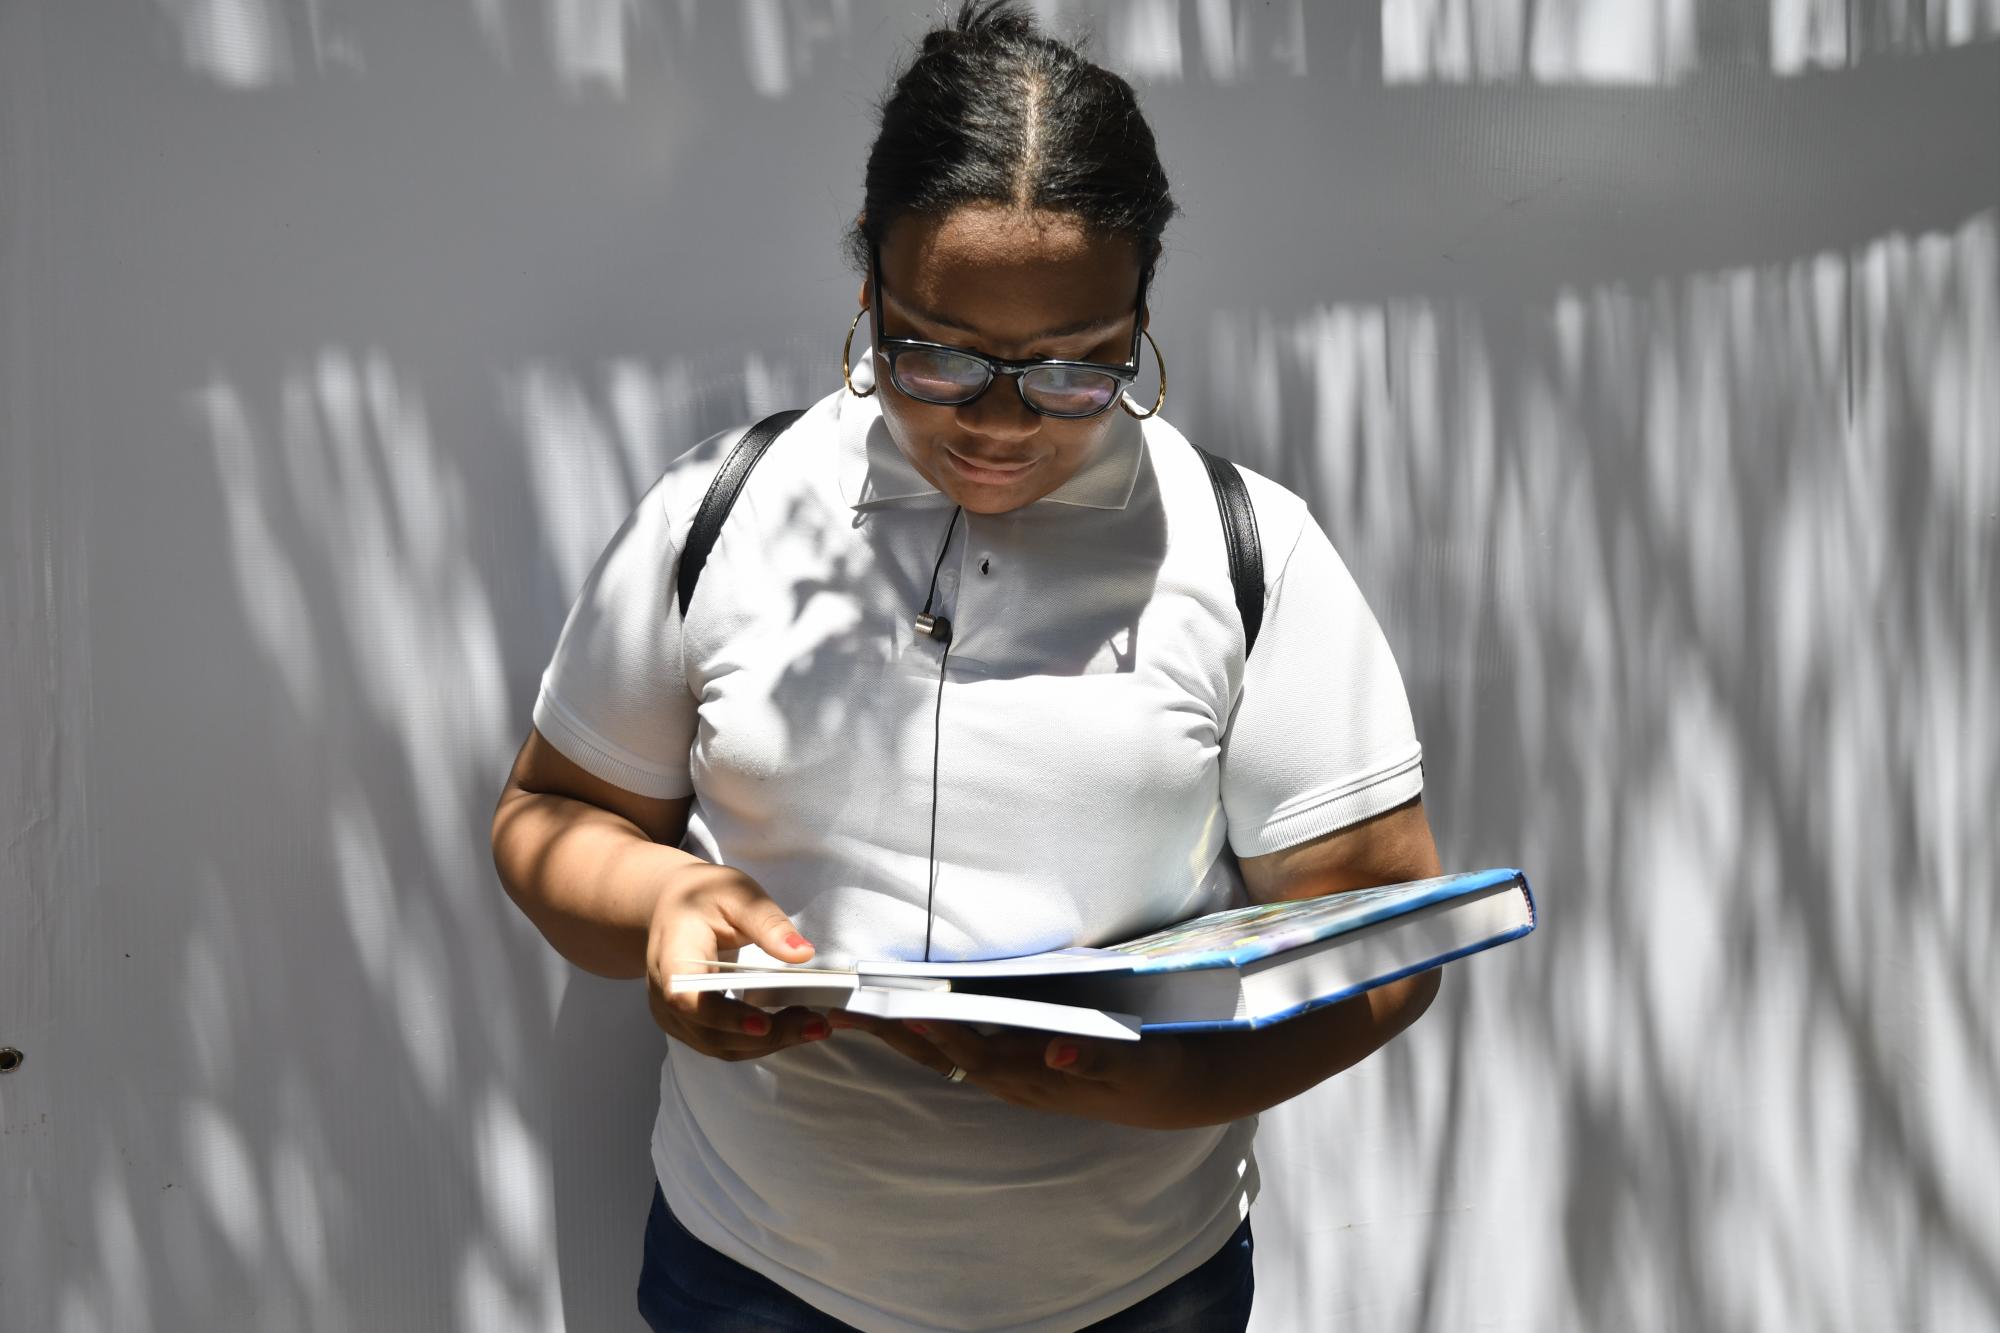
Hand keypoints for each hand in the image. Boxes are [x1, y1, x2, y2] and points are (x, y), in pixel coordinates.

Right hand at [644, 862, 829, 1060]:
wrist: (669, 908)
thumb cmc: (703, 897)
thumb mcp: (737, 894)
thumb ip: (768, 922)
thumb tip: (803, 953)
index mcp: (671, 957)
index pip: (689, 999)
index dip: (725, 1017)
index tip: (763, 1023)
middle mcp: (664, 995)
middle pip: (712, 1032)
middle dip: (768, 1035)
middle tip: (818, 1025)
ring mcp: (674, 1016)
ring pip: (721, 1046)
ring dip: (770, 1043)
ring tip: (815, 1026)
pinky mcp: (689, 1026)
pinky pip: (724, 1044)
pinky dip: (761, 1041)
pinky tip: (793, 1026)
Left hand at [828, 1013, 1212, 1130]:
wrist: (1167, 1092)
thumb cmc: (1149, 1071)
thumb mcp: (1133, 1064)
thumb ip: (1095, 1059)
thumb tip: (1056, 1055)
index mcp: (1032, 1076)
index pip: (971, 1050)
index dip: (934, 1030)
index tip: (895, 1007)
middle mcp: (1011, 1077)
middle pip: (938, 1053)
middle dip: (890, 1031)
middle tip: (841, 1008)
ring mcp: (1009, 1072)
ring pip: (941, 1050)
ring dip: (898, 1030)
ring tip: (854, 1006)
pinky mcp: (1014, 1060)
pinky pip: (958, 1044)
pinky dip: (925, 1027)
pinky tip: (904, 1010)